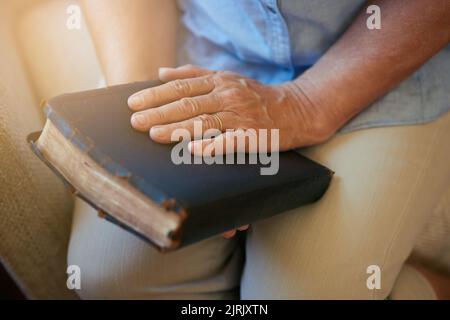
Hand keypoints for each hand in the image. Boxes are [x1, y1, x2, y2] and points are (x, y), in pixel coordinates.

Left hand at [128, 64, 337, 237]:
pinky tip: (193, 150)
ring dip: (177, 129)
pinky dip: (211, 145)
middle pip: (188, 104)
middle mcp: (228, 96)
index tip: (134, 103)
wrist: (296, 109)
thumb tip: (162, 72)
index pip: (181, 87)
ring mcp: (241, 117)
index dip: (156, 95)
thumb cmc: (256, 95)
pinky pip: (230, 142)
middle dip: (159, 113)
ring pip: (204, 122)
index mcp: (219, 82)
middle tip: (136, 122)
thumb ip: (194, 74)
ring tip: (154, 135)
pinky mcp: (253, 136)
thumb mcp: (227, 77)